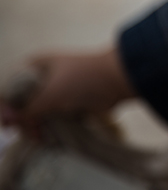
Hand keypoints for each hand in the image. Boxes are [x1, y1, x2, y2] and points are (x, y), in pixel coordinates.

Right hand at [0, 50, 134, 130]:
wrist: (120, 79)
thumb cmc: (83, 79)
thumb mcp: (50, 94)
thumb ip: (27, 109)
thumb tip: (9, 121)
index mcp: (35, 66)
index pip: (10, 87)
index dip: (7, 107)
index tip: (9, 124)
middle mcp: (44, 77)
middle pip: (23, 103)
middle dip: (24, 121)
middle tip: (31, 133)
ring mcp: (58, 90)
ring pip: (39, 113)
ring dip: (37, 127)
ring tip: (42, 138)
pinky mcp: (71, 103)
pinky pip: (54, 118)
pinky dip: (51, 128)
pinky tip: (49, 137)